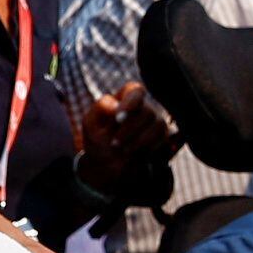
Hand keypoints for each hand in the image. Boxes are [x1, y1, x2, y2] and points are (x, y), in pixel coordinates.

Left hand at [74, 79, 179, 204]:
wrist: (106, 162)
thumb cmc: (98, 137)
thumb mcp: (91, 122)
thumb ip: (101, 109)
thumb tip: (115, 106)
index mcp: (126, 96)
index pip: (136, 91)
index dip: (130, 103)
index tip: (118, 118)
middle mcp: (144, 106)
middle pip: (147, 112)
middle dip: (130, 129)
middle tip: (114, 143)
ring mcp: (155, 120)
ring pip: (158, 125)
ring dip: (139, 140)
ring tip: (122, 150)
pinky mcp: (162, 136)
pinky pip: (162, 139)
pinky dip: (146, 148)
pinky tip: (133, 154)